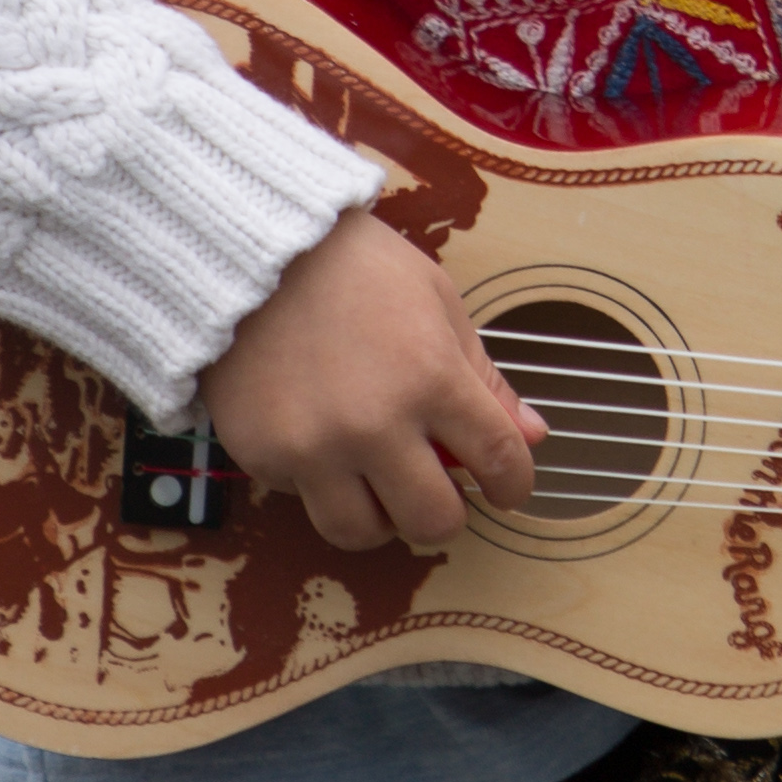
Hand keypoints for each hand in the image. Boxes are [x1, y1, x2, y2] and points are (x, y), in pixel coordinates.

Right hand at [198, 210, 546, 548]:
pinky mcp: (264, 456)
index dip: (515, 485)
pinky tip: (322, 440)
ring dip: (381, 515)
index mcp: (431, 377)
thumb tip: (530, 437)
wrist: (252, 247)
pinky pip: (304, 499)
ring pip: (362, 533)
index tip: (509, 488)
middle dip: (447, 513)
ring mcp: (314, 447)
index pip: (499, 461)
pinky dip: (321, 482)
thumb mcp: (437, 301)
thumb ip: (484, 377)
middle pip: (433, 522)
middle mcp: (375, 424)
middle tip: (438, 488)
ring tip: (379, 479)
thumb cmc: (352, 265)